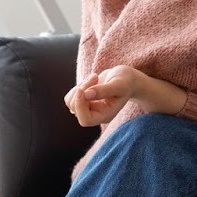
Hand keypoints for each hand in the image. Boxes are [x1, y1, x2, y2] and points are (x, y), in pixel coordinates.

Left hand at [63, 66, 186, 125]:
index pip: (85, 120)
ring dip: (80, 86)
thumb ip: (104, 90)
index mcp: (105, 115)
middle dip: (81, 90)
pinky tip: (92, 80)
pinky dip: (77, 86)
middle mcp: (95, 114)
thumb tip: (86, 95)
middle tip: (95, 77)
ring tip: (95, 77)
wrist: (126, 78)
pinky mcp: (83, 101)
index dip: (80, 106)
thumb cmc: (126, 82)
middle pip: (76, 109)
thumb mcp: (119, 84)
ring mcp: (88, 108)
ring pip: (71, 102)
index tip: (82, 89)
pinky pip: (70, 97)